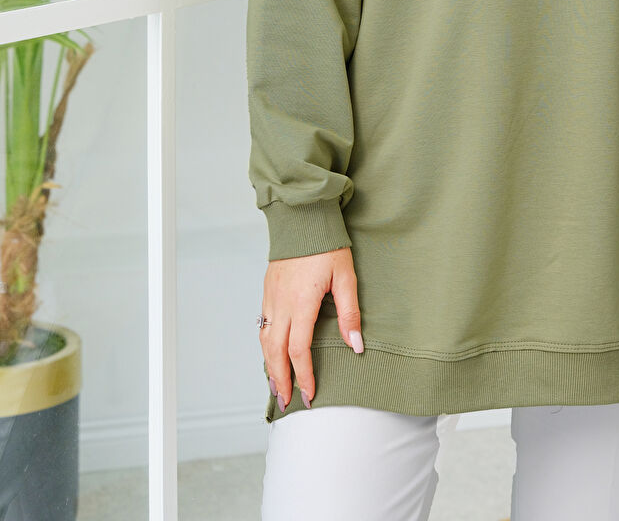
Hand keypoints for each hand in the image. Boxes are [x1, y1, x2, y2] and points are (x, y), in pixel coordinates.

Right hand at [259, 246, 363, 411]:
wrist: (303, 216)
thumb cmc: (327, 245)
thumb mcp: (346, 277)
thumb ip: (350, 313)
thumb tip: (355, 345)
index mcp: (301, 303)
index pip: (299, 350)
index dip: (304, 376)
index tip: (310, 395)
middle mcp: (281, 303)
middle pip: (275, 352)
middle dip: (280, 380)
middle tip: (287, 402)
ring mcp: (271, 296)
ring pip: (265, 340)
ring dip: (269, 366)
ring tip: (276, 385)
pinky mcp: (268, 289)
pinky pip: (263, 324)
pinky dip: (265, 345)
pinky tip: (271, 353)